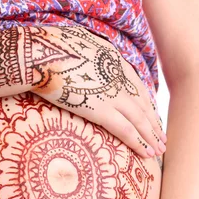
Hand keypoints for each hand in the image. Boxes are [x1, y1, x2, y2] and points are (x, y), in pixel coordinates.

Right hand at [27, 25, 165, 157]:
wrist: (38, 54)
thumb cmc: (45, 49)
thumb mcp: (71, 43)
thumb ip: (82, 54)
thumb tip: (76, 61)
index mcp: (111, 58)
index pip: (135, 84)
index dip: (145, 102)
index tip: (150, 115)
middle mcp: (117, 75)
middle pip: (142, 103)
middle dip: (153, 122)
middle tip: (161, 137)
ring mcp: (112, 93)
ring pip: (140, 119)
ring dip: (151, 136)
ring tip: (160, 149)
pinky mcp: (101, 109)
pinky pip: (126, 129)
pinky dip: (139, 142)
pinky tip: (147, 154)